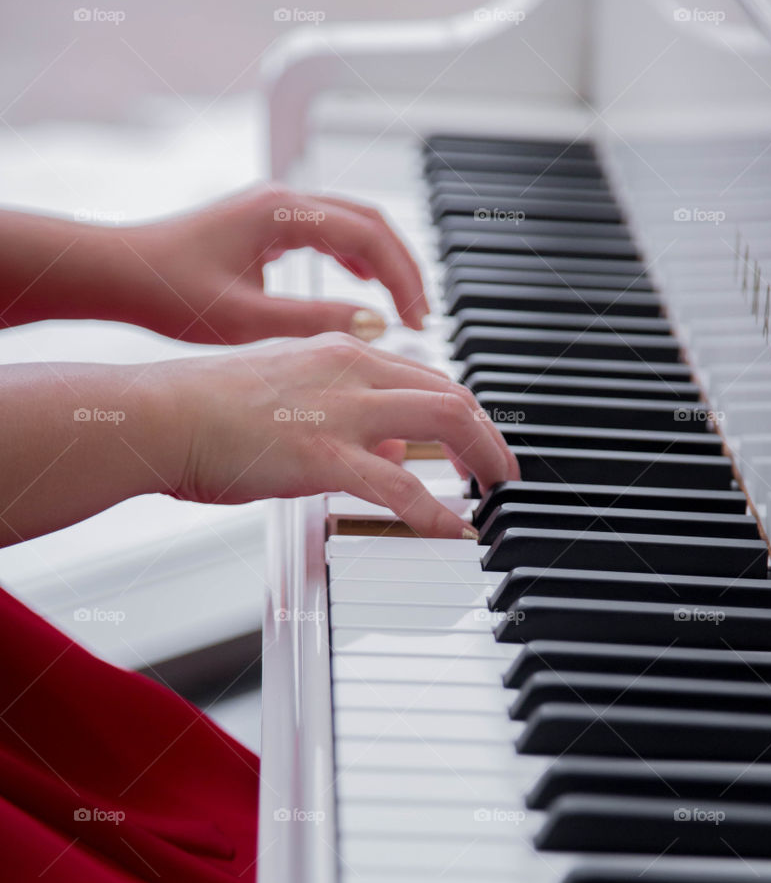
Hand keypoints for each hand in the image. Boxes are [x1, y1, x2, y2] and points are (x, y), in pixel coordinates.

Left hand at [118, 185, 429, 345]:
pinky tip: (363, 287)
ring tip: (403, 306)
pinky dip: (355, 257)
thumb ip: (316, 321)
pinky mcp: (266, 224)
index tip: (418, 320)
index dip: (403, 280)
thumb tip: (374, 326)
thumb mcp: (247, 319)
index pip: (370, 236)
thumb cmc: (169, 292)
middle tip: (423, 314)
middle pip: (371, 222)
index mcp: (284, 213)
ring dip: (383, 262)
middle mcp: (284, 200)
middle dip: (404, 268)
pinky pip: (328, 231)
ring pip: (353, 223)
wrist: (118, 273)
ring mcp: (276, 208)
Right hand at [159, 334, 518, 536]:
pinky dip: (437, 512)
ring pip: (444, 420)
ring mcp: (340, 409)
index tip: (473, 438)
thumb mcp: (285, 398)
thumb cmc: (203, 410)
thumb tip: (385, 454)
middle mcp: (349, 368)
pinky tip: (452, 531)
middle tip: (502, 467)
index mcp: (337, 351)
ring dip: (483, 457)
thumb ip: (339, 418)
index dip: (460, 409)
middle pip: (450, 391)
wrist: (157, 414)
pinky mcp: (323, 454)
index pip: (422, 374)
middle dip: (488, 431)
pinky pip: (401, 487)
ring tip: (496, 491)